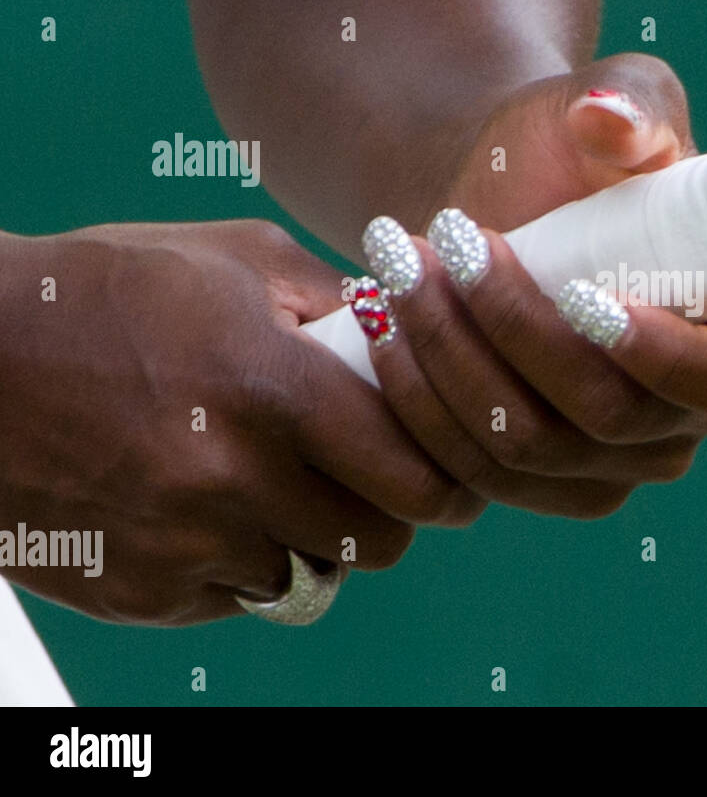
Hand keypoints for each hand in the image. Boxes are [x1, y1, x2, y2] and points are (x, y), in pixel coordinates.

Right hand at [0, 222, 478, 625]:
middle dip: (389, 514)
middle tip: (372, 484)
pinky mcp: (139, 592)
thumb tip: (414, 337)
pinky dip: (240, 562)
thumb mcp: (235, 259)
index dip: (444, 475)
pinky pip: (236, 597)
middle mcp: (231, 478)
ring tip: (272, 482)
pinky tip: (204, 504)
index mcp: (271, 388)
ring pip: (308, 575)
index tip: (446, 471)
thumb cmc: (109, 290)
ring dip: (309, 538)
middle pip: (378, 541)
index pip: (415, 473)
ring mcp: (182, 544)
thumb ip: (339, 300)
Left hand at [355, 55, 706, 518]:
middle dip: (519, 330)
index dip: (673, 359)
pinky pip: (475, 473)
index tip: (583, 294)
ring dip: (452, 357)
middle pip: (614, 420)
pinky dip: (418, 400)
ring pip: (530, 449)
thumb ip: (634, 102)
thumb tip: (609, 124)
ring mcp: (611, 462)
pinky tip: (381, 324)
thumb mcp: (614, 98)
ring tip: (401, 264)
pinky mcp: (536, 479)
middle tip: (456, 239)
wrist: (494, 194)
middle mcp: (688, 416)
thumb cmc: (571, 147)